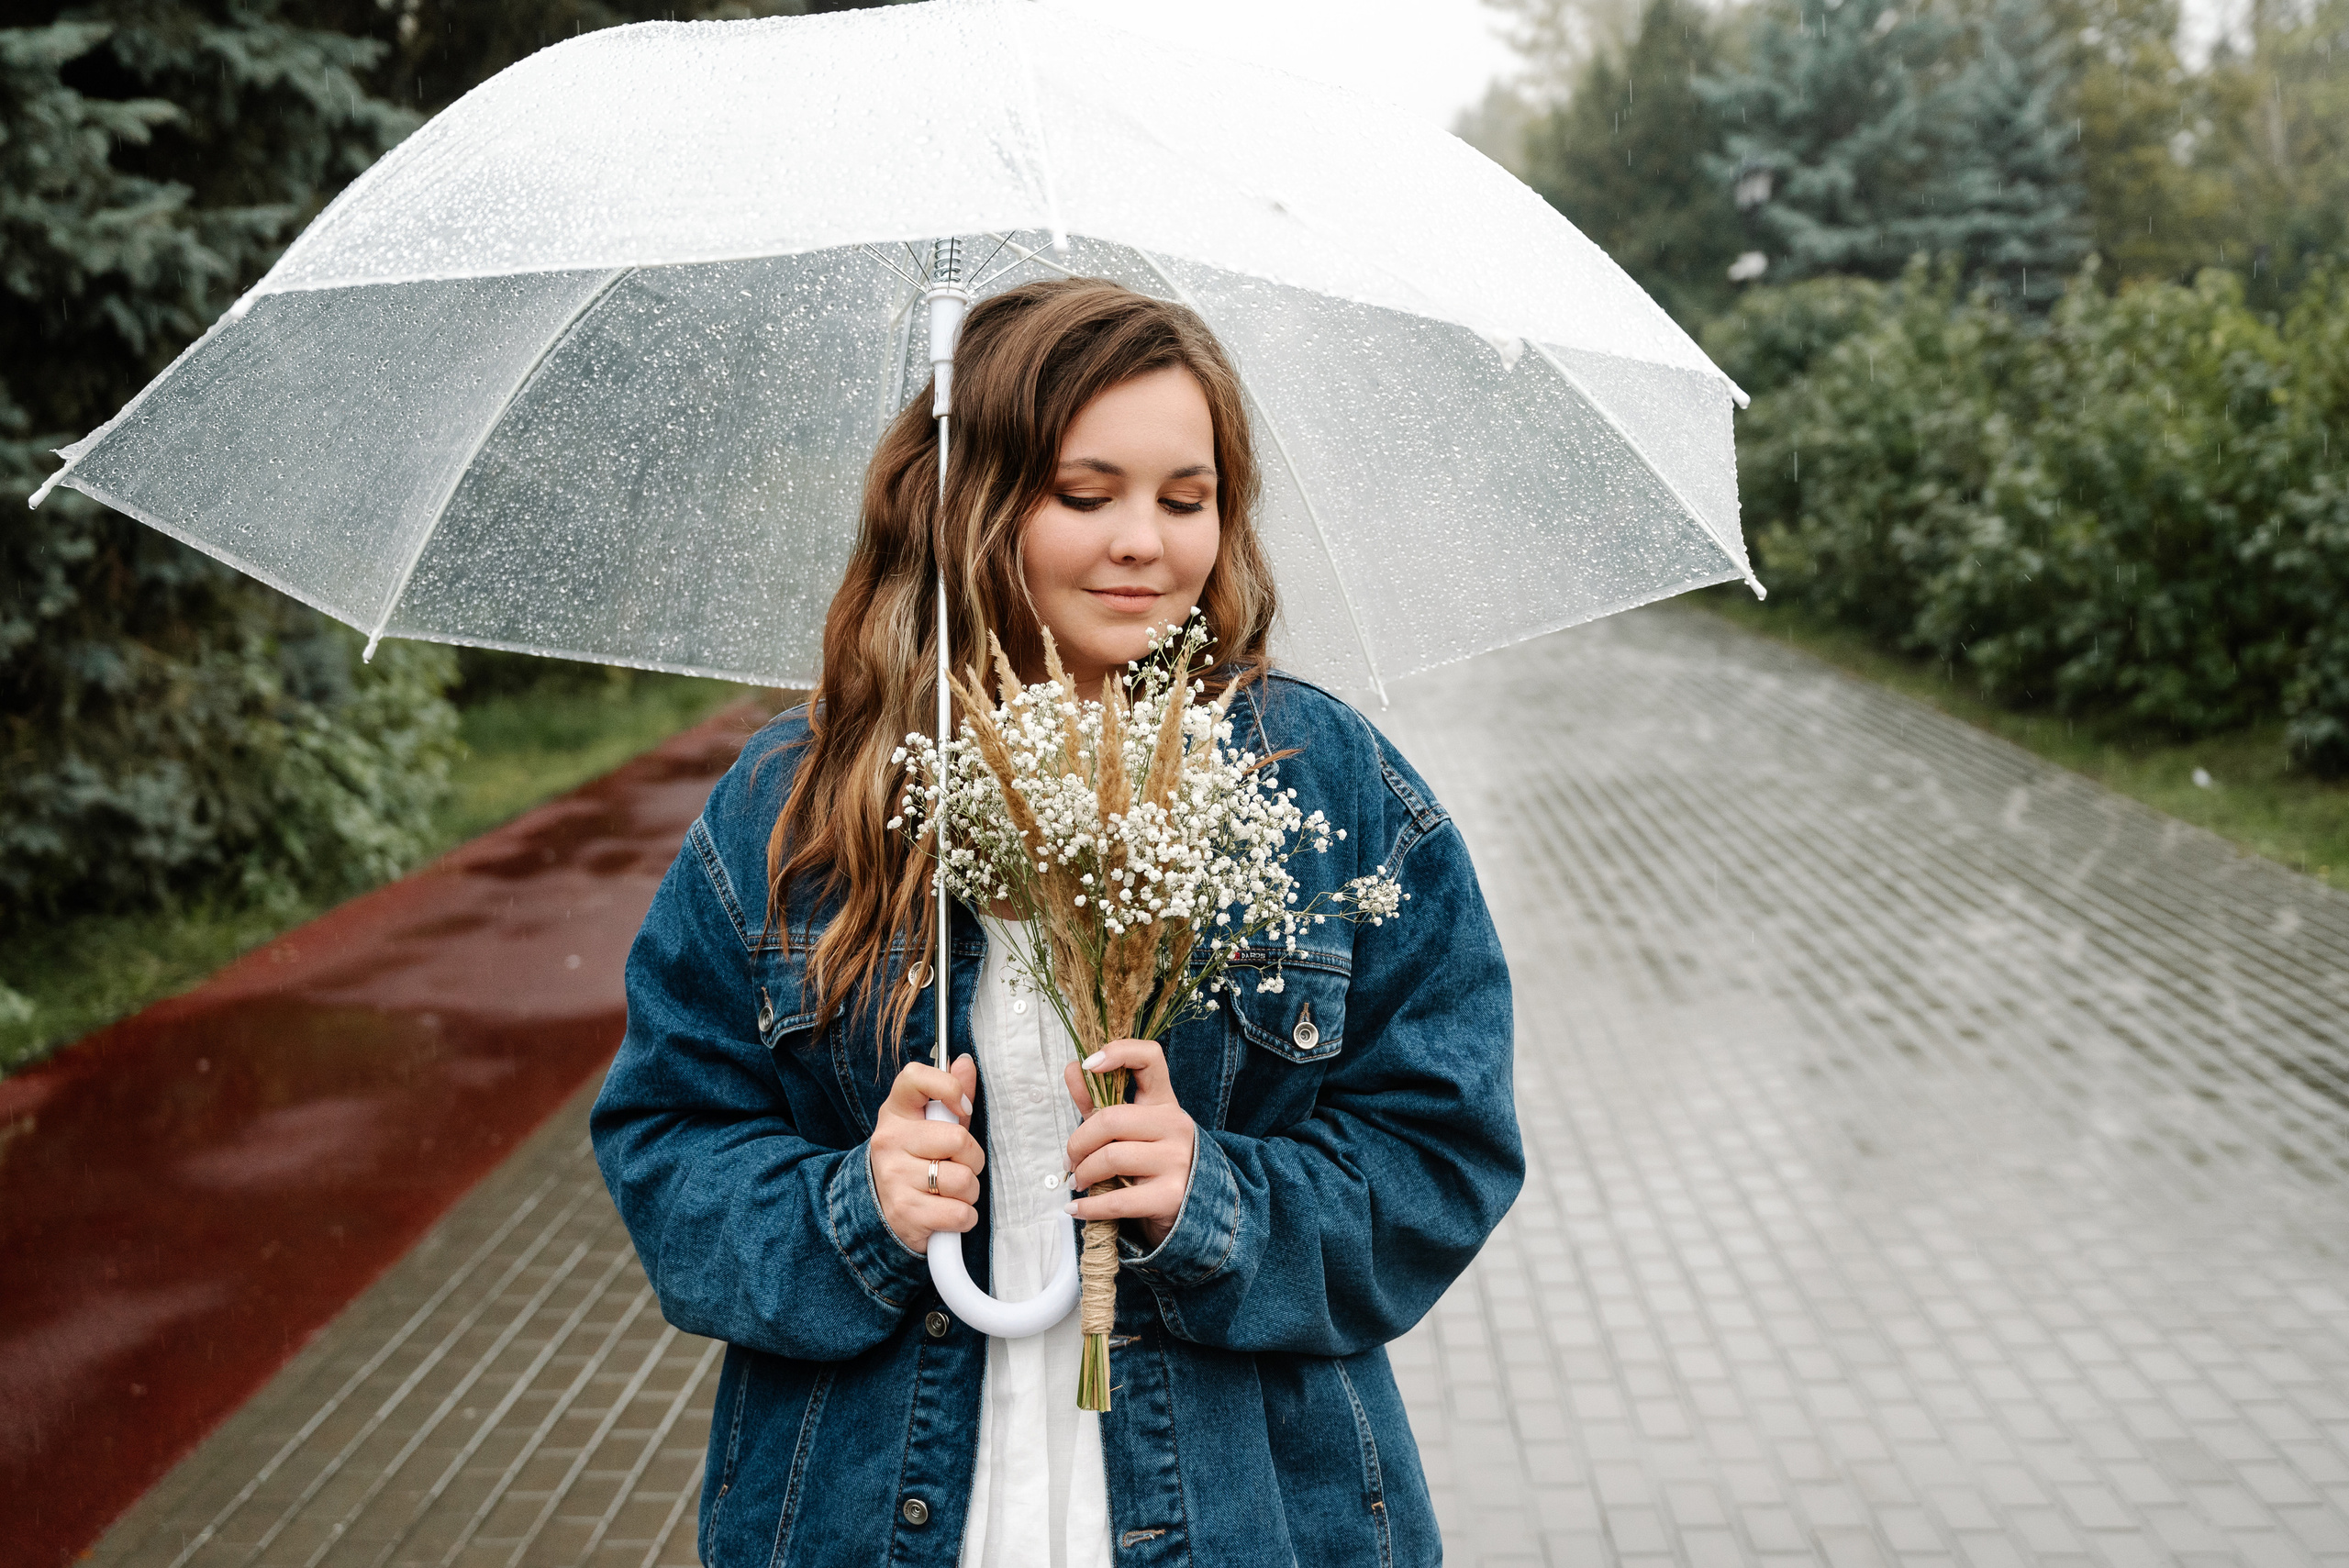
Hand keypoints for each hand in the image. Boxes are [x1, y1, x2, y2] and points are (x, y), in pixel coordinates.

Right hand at [871, 1054, 984, 1251]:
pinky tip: (947, 1213)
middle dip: (973, 1159)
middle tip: (958, 1166)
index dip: (949, 1087)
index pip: (916, 1078)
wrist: (880, 1211)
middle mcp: (889, 1141)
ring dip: (969, 1192)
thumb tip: (965, 1062)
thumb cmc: (916, 1160)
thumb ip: (950, 1093)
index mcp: (896, 1112)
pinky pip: (960, 1214)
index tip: (962, 1108)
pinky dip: (965, 1218)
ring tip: (950, 1192)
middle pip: (960, 1139)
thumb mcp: (931, 1124)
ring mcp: (894, 1177)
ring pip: (964, 1181)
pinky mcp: (905, 1213)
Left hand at [1063, 1039, 1194, 1248]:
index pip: (1150, 1058)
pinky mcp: (1171, 1196)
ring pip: (1111, 1158)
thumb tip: (1071, 1068)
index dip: (1118, 1052)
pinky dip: (1089, 1207)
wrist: (1190, 1209)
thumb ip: (1098, 1101)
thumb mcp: (1127, 1129)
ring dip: (1083, 1174)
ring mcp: (1177, 1160)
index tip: (1088, 1064)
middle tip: (1070, 1160)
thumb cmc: (1151, 1162)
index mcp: (1164, 1102)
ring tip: (1078, 1182)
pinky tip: (1077, 1209)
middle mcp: (1175, 1125)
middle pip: (1112, 1119)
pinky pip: (1117, 1200)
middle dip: (1078, 1142)